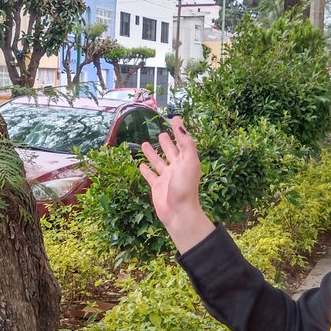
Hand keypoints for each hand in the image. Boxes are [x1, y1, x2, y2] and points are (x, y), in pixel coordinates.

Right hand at [138, 117, 213, 252]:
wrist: (179, 211)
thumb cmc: (185, 186)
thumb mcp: (189, 161)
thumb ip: (186, 143)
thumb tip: (180, 124)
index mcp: (186, 161)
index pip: (182, 142)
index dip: (179, 130)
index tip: (174, 118)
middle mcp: (177, 168)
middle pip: (171, 152)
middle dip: (167, 142)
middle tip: (160, 133)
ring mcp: (166, 178)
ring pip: (158, 162)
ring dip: (152, 153)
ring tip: (144, 143)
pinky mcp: (157, 187)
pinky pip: (150, 176)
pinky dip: (145, 170)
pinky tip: (140, 164)